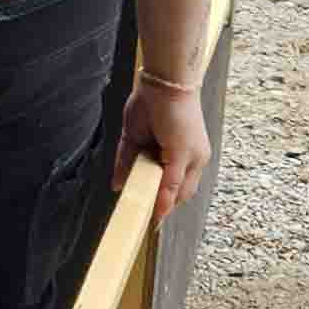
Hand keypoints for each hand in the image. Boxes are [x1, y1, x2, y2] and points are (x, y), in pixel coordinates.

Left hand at [118, 75, 210, 221]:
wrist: (163, 86)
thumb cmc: (182, 119)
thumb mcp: (181, 155)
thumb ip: (170, 183)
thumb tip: (162, 209)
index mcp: (191, 162)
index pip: (179, 192)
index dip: (167, 206)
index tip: (154, 222)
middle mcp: (171, 157)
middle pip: (158, 185)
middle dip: (150, 198)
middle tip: (138, 217)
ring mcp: (151, 148)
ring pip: (140, 173)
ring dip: (134, 186)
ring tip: (127, 204)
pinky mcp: (133, 138)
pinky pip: (125, 159)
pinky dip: (120, 172)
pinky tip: (117, 185)